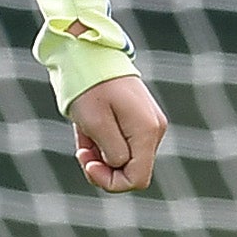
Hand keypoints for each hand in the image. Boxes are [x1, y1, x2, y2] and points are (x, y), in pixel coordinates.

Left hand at [68, 75, 167, 193]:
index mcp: (147, 132)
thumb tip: (119, 166)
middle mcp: (154, 130)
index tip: (88, 164)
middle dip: (104, 168)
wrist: (88, 54)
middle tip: (82, 151)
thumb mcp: (95, 124)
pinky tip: (87, 130)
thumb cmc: (89, 87)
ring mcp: (148, 125)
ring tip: (83, 136)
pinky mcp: (138, 121)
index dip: (110, 181)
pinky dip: (102, 144)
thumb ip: (112, 152)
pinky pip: (120, 145)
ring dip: (100, 155)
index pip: (137, 179)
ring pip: (124, 159)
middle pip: (131, 171)